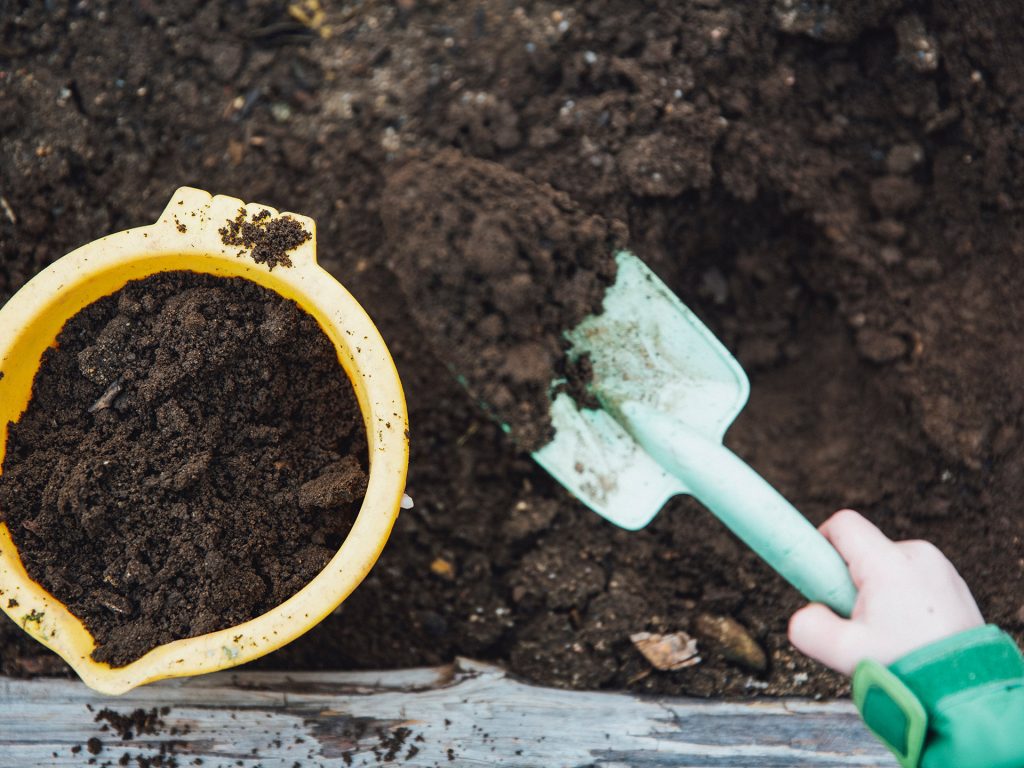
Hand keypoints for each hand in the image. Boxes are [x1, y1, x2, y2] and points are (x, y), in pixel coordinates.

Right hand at [788, 509, 983, 674]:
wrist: (966, 690)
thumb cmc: (909, 669)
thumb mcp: (843, 653)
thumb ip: (808, 627)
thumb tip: (805, 614)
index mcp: (888, 563)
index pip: (843, 525)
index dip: (821, 542)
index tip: (818, 575)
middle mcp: (917, 554)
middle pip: (864, 549)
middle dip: (850, 580)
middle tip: (856, 620)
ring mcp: (939, 567)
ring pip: (888, 565)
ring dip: (878, 591)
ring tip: (887, 632)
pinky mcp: (953, 582)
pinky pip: (912, 577)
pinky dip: (902, 598)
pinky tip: (909, 632)